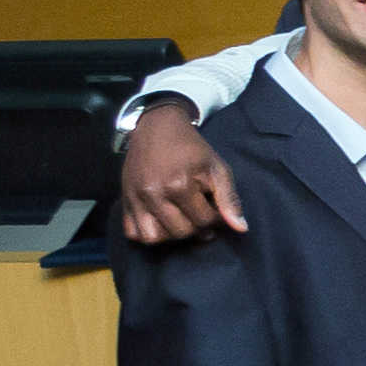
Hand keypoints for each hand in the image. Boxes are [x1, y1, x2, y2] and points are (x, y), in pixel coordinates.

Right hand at [117, 101, 244, 241]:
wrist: (157, 128)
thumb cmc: (191, 148)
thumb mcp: (217, 168)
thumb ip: (229, 199)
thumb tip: (241, 229)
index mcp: (179, 184)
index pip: (204, 221)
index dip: (215, 218)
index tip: (214, 206)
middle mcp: (154, 194)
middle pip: (180, 232)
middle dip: (196, 228)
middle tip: (199, 214)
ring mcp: (135, 198)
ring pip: (153, 237)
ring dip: (171, 235)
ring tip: (182, 221)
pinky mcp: (125, 199)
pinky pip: (132, 232)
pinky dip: (146, 234)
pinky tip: (161, 222)